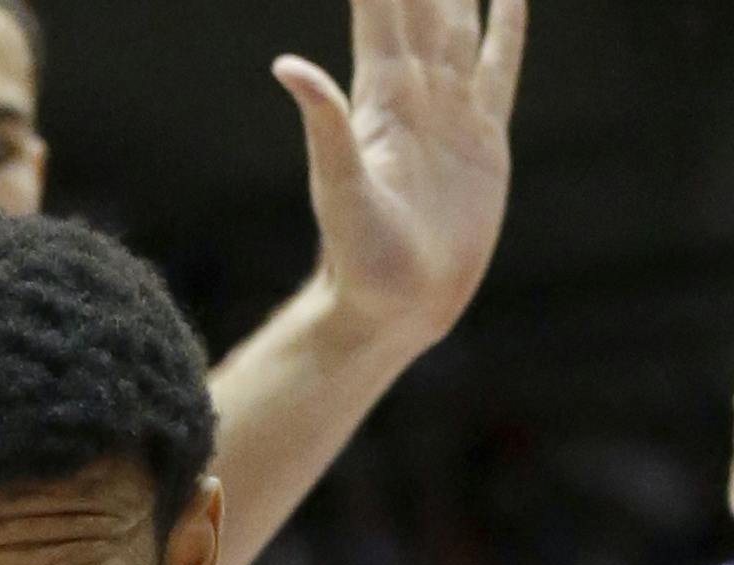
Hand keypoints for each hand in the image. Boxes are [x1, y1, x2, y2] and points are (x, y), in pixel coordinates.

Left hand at [276, 0, 525, 345]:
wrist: (396, 307)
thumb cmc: (360, 261)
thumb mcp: (340, 190)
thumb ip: (323, 125)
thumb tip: (285, 65)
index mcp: (382, 97)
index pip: (383, 6)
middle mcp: (416, 93)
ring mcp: (451, 111)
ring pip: (460, 19)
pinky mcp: (484, 137)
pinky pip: (499, 65)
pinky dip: (506, 25)